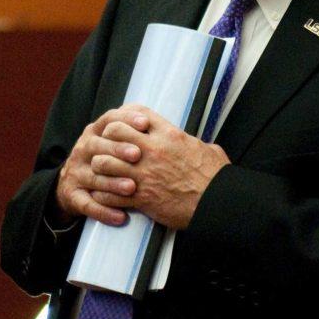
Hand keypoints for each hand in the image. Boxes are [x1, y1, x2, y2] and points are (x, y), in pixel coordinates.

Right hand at [54, 108, 145, 226]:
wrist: (72, 184)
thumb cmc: (104, 159)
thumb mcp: (111, 140)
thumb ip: (129, 130)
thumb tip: (153, 120)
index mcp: (94, 132)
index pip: (108, 120)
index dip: (125, 119)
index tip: (145, 124)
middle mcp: (82, 150)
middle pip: (97, 146)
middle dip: (118, 149)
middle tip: (138, 155)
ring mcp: (75, 173)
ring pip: (94, 177)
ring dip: (113, 183)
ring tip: (131, 188)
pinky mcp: (72, 195)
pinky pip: (88, 205)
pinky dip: (104, 212)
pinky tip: (121, 217)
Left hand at [92, 104, 229, 228]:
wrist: (218, 204)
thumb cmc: (216, 179)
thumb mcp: (209, 150)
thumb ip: (195, 143)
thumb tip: (196, 143)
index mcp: (169, 135)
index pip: (136, 113)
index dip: (124, 116)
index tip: (122, 125)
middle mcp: (153, 150)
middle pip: (113, 133)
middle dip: (106, 140)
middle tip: (106, 149)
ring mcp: (145, 174)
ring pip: (105, 163)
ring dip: (100, 168)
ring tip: (102, 173)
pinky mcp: (142, 198)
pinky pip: (109, 194)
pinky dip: (103, 195)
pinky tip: (105, 196)